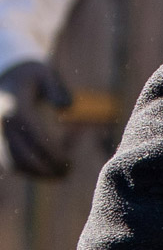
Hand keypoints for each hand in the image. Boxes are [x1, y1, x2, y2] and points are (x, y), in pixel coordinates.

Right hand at [0, 59, 72, 178]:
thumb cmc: (31, 74)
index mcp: (17, 110)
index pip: (35, 139)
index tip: (69, 162)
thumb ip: (57, 89)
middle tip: (67, 174)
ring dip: (35, 174)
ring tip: (60, 176)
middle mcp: (4, 126)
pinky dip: (27, 170)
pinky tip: (47, 171)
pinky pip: (9, 162)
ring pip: (12, 163)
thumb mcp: (45, 73)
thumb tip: (66, 108)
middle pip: (21, 156)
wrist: (6, 74)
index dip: (52, 154)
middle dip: (44, 169)